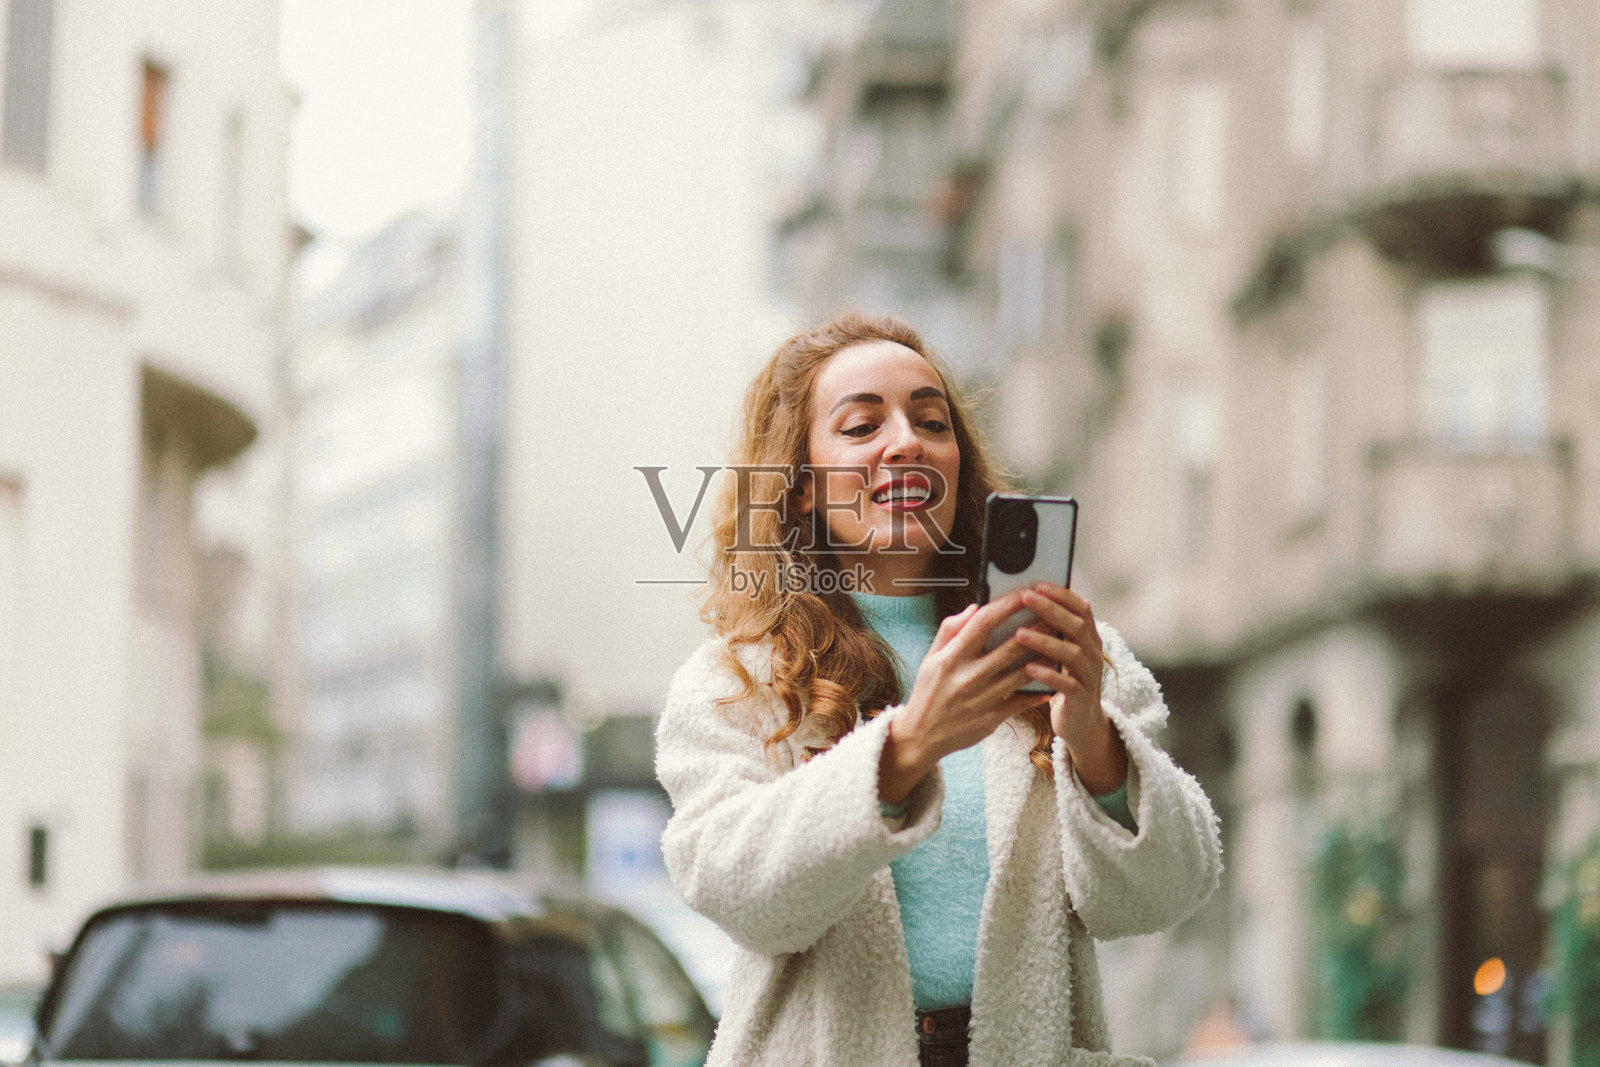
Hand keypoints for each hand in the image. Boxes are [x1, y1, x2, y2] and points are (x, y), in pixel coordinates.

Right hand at [877, 592, 1051, 804]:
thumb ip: (950, 630)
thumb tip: (974, 607)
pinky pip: (1022, 701)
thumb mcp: (930, 658)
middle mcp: (967, 677)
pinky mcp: (992, 718)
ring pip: (1022, 673)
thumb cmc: (928, 693)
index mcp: (951, 658)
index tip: (1024, 593)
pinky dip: (1039, 690)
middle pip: (1011, 647)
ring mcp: (981, 699)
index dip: (1007, 605)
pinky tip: (1051, 678)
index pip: (983, 623)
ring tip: (1058, 643)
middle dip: (1036, 628)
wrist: (921, 736)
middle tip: (1054, 615)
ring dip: (1044, 656)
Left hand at [1013, 583, 1127, 795]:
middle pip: (1077, 625)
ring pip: (1073, 653)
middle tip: (1025, 597)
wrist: (1079, 724)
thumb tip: (1021, 599)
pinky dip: (1049, 674)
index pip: (1081, 608)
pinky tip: (1029, 668)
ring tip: (1020, 634)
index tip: (1037, 583)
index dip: (1061, 594)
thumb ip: (1050, 630)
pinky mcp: (1081, 699)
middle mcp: (1093, 654)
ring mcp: (1090, 677)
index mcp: (1088, 638)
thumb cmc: (1061, 680)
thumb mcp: (1060, 652)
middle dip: (1050, 609)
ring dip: (1045, 641)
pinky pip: (1068, 684)